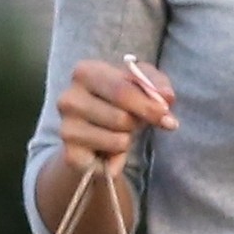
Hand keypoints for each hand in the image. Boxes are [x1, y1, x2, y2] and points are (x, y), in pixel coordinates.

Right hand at [56, 57, 176, 179]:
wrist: (94, 132)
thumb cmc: (120, 102)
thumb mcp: (141, 84)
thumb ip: (157, 84)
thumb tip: (167, 97)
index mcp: (84, 72)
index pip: (121, 89)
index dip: (148, 104)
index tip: (166, 113)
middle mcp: (69, 98)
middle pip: (122, 117)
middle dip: (138, 123)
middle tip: (137, 122)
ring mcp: (66, 128)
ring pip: (119, 140)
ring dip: (127, 139)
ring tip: (117, 132)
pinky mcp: (70, 155)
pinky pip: (109, 161)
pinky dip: (118, 158)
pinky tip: (108, 149)